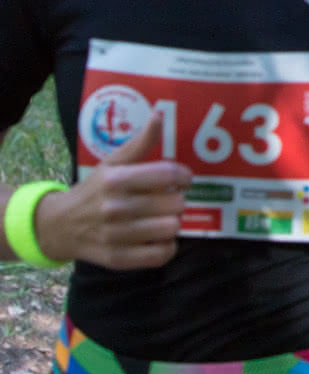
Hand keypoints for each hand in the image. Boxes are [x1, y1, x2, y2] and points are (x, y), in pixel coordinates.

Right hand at [33, 113, 191, 269]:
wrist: (59, 226)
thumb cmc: (94, 190)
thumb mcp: (112, 162)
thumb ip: (140, 142)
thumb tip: (159, 115)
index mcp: (116, 180)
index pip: (169, 175)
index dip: (184, 177)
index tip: (183, 180)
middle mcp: (115, 208)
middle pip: (175, 204)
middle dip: (177, 200)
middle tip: (169, 200)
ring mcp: (115, 235)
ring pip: (171, 228)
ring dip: (173, 222)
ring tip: (163, 217)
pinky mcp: (117, 258)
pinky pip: (160, 255)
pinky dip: (166, 246)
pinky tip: (159, 237)